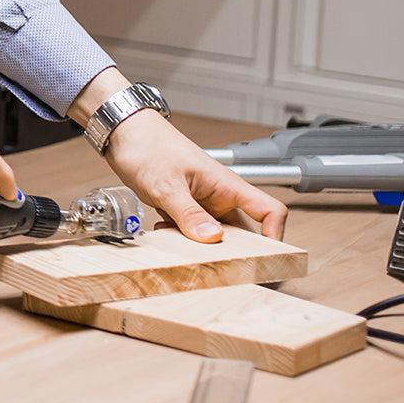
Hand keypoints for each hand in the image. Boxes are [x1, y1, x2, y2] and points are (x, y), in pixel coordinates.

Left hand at [69, 68, 287, 242]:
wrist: (127, 135)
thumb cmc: (150, 147)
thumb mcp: (167, 185)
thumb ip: (189, 213)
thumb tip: (213, 240)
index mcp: (228, 185)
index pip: (271, 210)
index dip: (275, 234)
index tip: (263, 258)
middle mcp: (222, 197)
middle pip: (246, 232)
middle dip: (235, 253)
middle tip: (218, 267)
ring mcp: (205, 204)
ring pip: (217, 237)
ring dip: (202, 248)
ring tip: (182, 248)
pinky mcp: (188, 210)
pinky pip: (195, 234)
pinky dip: (182, 241)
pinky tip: (164, 233)